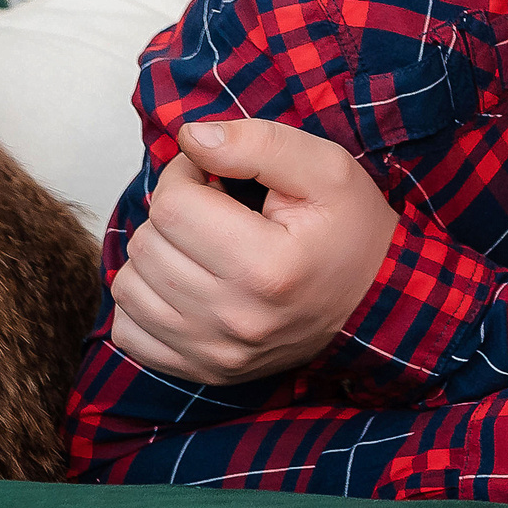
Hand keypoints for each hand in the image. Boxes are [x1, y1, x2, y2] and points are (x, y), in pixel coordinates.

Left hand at [109, 119, 399, 386]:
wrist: (377, 300)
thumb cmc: (351, 230)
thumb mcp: (327, 169)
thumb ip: (259, 143)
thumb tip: (189, 137)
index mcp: (267, 267)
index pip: (172, 205)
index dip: (186, 174)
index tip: (214, 173)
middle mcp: (236, 318)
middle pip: (147, 245)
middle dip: (173, 213)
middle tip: (214, 209)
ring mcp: (216, 352)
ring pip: (130, 286)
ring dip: (157, 255)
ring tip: (201, 246)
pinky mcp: (203, 371)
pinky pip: (130, 331)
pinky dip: (147, 302)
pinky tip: (185, 284)